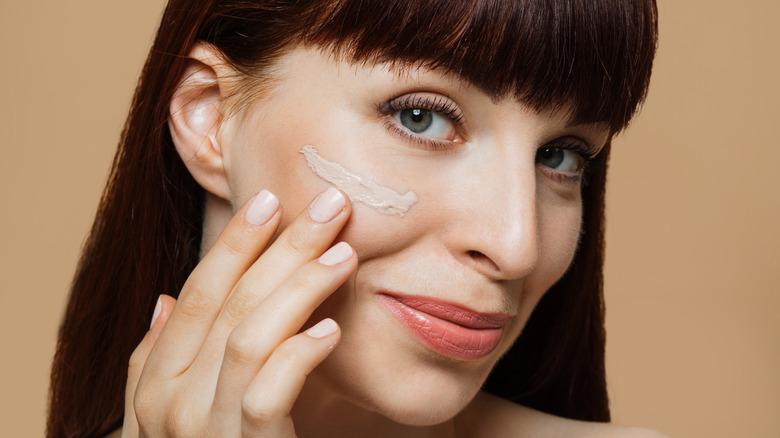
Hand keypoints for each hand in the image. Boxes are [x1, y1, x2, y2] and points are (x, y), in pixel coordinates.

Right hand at [121, 187, 355, 436]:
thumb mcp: (182, 410)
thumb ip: (164, 359)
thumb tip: (163, 301)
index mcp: (159, 380)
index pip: (200, 293)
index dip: (236, 244)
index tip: (271, 199)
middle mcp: (170, 402)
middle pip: (230, 303)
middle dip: (281, 248)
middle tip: (329, 206)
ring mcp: (204, 430)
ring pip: (249, 336)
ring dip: (300, 288)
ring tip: (344, 254)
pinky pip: (268, 393)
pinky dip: (300, 355)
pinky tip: (332, 329)